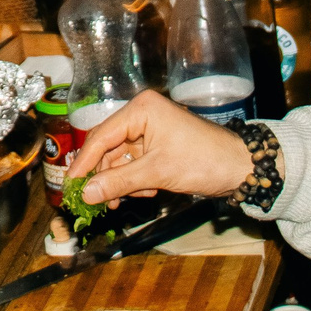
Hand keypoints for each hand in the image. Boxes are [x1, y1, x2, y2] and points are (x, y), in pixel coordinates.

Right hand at [65, 91, 254, 208]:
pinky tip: (148, 190)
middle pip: (108, 148)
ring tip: (134, 196)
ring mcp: (149, 130)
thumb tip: (86, 194)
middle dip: (106, 175)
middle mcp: (142, 114)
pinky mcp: (157, 145)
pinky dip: (135, 180)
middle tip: (97, 201)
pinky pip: (133, 164)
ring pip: (120, 159)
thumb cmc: (203, 161)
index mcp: (141, 109)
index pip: (101, 136)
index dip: (84, 163)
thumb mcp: (157, 173)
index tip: (70, 185)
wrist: (240, 169)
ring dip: (123, 181)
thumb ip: (118, 182)